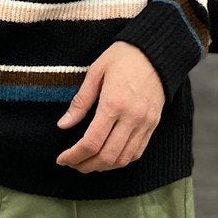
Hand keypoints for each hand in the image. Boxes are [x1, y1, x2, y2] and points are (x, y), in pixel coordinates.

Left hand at [55, 41, 164, 173]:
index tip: (62, 159)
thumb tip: (63, 125)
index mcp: (113, 103)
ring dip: (103, 167)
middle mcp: (131, 117)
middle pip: (107, 156)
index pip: (91, 142)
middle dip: (86, 165)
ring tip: (88, 163)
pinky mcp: (153, 124)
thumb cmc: (123, 57)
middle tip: (72, 164)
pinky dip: (121, 160)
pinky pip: (137, 152)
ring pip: (123, 159)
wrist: (155, 50)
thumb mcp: (96, 71)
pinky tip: (109, 157)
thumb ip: (80, 101)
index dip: (74, 155)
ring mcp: (144, 123)